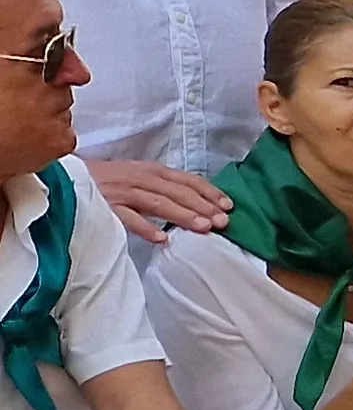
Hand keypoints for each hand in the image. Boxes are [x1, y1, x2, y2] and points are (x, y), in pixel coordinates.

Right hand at [87, 159, 229, 241]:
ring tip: (202, 228)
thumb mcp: (139, 178)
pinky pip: (127, 217)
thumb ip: (164, 188)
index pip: (186, 180)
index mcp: (151, 170)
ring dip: (182, 215)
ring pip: (157, 203)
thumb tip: (197, 204)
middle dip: (202, 206)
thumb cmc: (108, 181)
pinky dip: (145, 228)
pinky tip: (162, 239)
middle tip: (222, 221)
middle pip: (176, 192)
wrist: (67, 178)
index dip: (208, 192)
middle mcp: (139, 178)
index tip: (228, 205)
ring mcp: (122, 192)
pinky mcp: (105, 206)